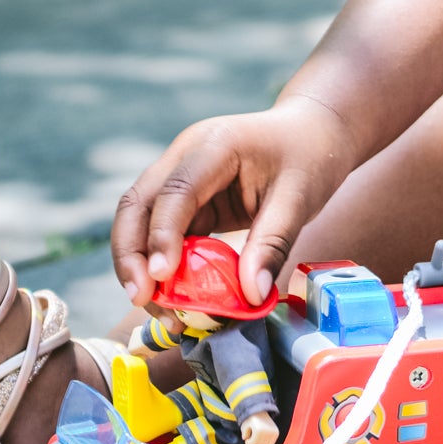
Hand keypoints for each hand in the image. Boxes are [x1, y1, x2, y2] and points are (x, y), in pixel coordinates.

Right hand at [109, 96, 358, 308]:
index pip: (174, 192)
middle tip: (141, 298)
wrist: (311, 133)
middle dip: (130, 254)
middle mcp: (184, 157)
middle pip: (137, 204)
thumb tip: (251, 295)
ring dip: (140, 265)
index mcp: (214, 145)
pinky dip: (163, 265)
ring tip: (159, 310)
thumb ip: (272, 244)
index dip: (161, 235)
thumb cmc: (308, 157)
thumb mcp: (299, 199)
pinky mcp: (185, 200)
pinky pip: (162, 233)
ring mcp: (179, 176)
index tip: (161, 278)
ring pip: (140, 221)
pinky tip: (173, 298)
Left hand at [241, 412, 280, 443]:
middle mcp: (267, 431)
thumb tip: (245, 438)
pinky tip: (262, 438)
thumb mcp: (244, 425)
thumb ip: (244, 434)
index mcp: (259, 429)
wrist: (261, 411)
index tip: (248, 436)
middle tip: (252, 436)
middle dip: (253, 442)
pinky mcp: (276, 433)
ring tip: (257, 437)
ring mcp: (273, 433)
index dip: (248, 441)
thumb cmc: (251, 419)